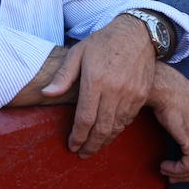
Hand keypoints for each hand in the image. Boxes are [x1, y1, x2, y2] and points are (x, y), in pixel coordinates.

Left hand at [42, 13, 157, 156]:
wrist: (137, 34)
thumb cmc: (103, 42)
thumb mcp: (78, 52)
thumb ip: (63, 76)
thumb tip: (47, 94)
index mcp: (95, 80)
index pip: (85, 118)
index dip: (77, 136)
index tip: (71, 145)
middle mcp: (114, 90)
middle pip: (101, 128)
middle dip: (90, 145)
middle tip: (82, 154)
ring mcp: (131, 94)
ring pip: (116, 127)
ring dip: (104, 141)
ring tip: (93, 148)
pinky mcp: (141, 95)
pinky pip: (128, 120)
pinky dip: (117, 130)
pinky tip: (108, 133)